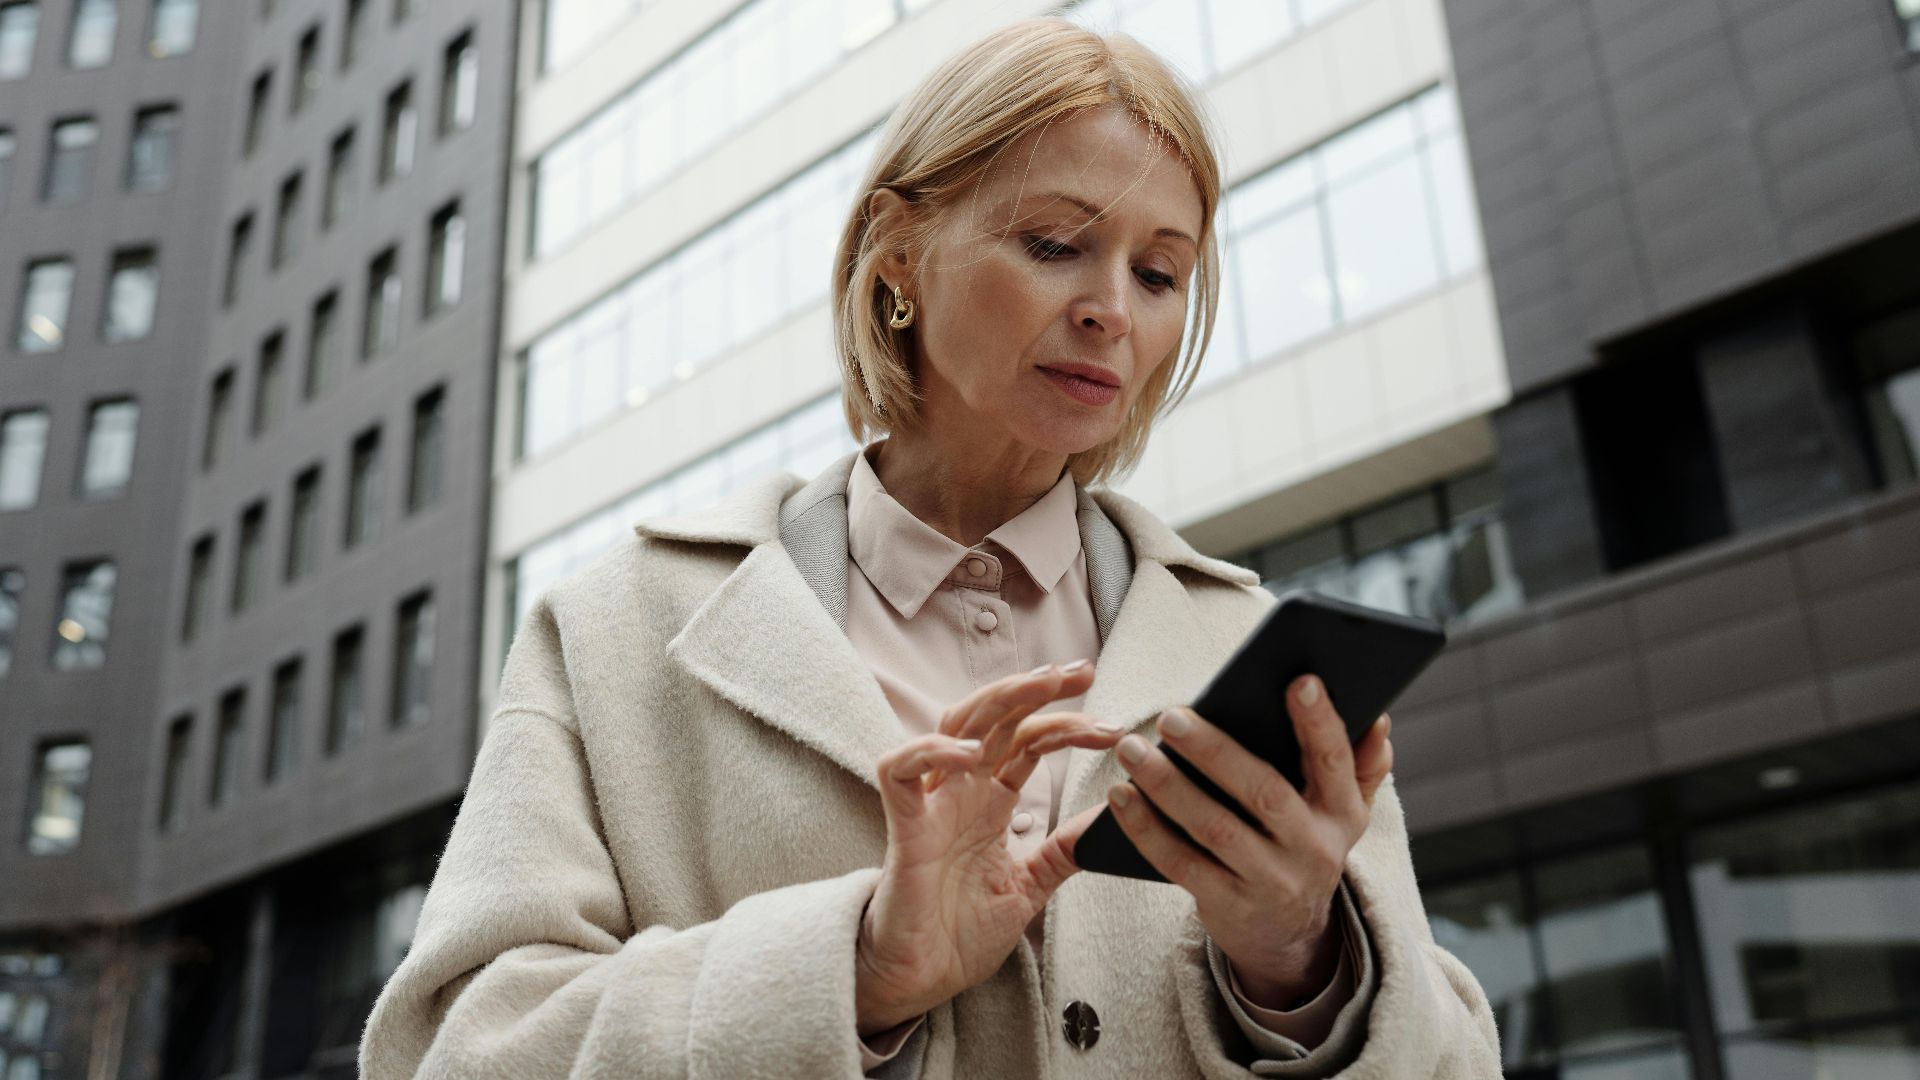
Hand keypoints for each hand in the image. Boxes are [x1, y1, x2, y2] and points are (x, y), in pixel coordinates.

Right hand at [855, 662, 1125, 1035]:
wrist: (922, 979)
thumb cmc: (961, 932)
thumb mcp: (1030, 884)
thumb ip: (1063, 849)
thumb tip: (1113, 818)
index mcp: (991, 801)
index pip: (1029, 742)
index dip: (1069, 726)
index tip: (1115, 729)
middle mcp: (962, 791)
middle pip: (996, 717)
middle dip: (1038, 688)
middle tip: (1083, 670)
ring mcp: (931, 804)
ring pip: (955, 724)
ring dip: (1000, 699)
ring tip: (1044, 685)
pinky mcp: (903, 827)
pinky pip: (900, 770)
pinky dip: (932, 752)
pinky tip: (971, 754)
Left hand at [1104, 674, 1392, 1007]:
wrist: (1288, 935)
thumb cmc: (1303, 843)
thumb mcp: (1341, 811)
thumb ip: (1359, 764)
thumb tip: (1378, 718)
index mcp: (1342, 812)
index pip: (1336, 761)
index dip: (1321, 722)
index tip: (1300, 679)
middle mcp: (1314, 849)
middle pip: (1264, 793)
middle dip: (1216, 752)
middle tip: (1171, 716)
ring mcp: (1271, 882)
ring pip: (1215, 828)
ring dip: (1168, 787)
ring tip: (1131, 749)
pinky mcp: (1228, 906)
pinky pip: (1180, 864)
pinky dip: (1146, 829)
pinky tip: (1122, 796)